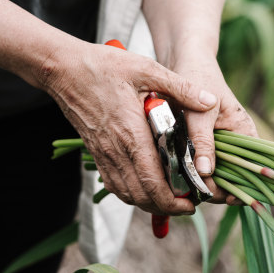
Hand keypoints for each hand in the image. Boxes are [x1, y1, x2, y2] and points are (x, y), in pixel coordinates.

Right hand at [38, 38, 217, 214]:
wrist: (63, 69)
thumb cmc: (103, 66)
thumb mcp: (146, 68)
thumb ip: (180, 87)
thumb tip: (210, 100)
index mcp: (130, 133)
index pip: (152, 181)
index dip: (174, 199)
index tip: (193, 200)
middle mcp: (115, 150)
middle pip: (141, 195)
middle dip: (167, 207)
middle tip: (189, 204)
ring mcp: (103, 154)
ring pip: (127, 194)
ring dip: (150, 203)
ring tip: (172, 199)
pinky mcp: (96, 152)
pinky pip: (114, 184)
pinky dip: (132, 193)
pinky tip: (146, 188)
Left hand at [169, 49, 256, 204]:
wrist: (184, 59)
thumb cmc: (197, 78)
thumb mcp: (200, 111)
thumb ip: (203, 140)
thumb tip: (206, 172)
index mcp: (246, 134)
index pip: (249, 173)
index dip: (234, 188)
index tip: (210, 195)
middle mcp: (236, 143)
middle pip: (229, 179)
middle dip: (210, 187)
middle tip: (186, 191)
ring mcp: (219, 144)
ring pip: (212, 175)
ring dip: (197, 180)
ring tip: (177, 182)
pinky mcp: (203, 142)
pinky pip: (199, 164)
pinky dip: (188, 170)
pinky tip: (173, 172)